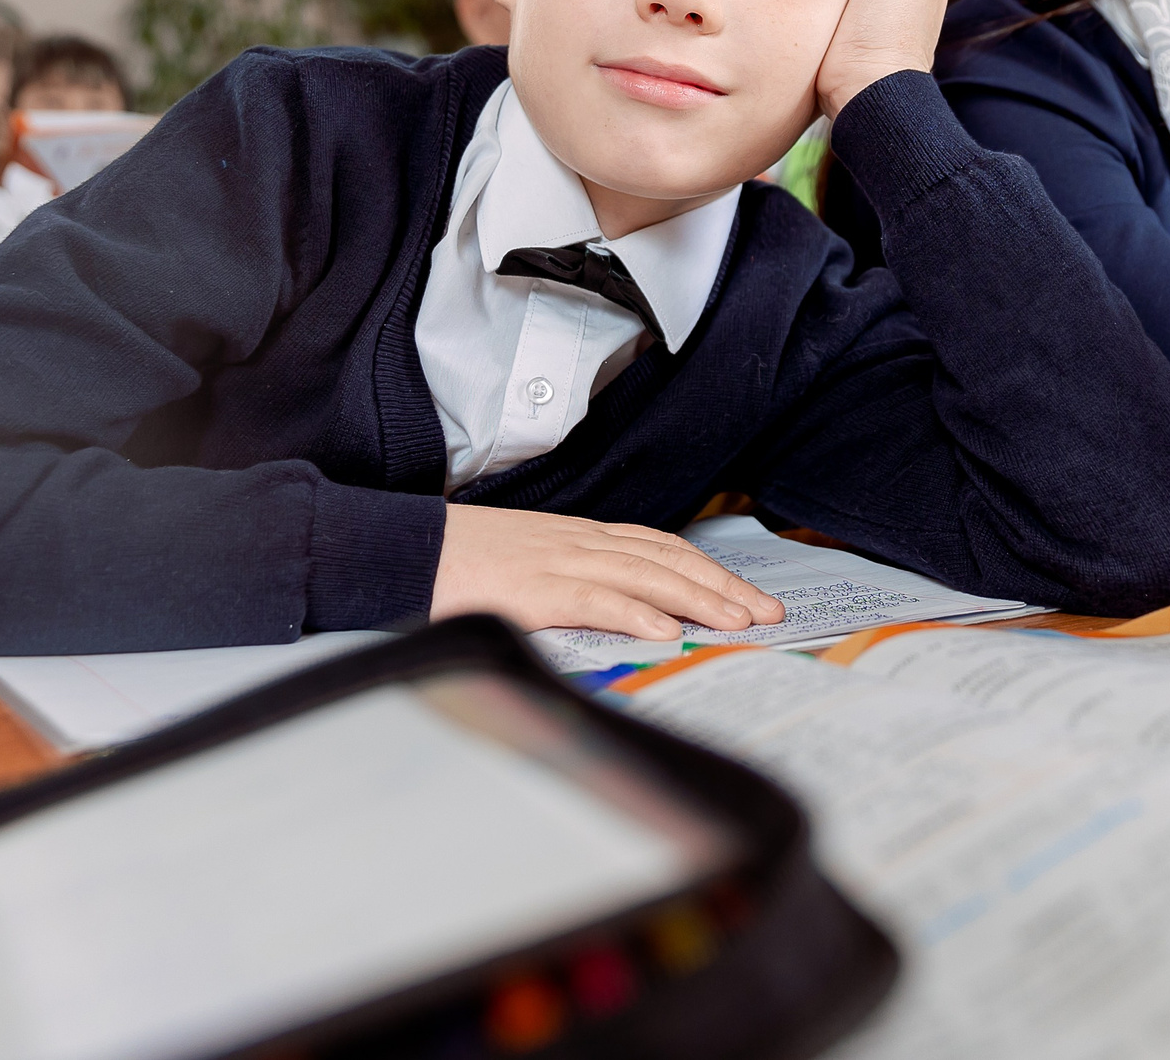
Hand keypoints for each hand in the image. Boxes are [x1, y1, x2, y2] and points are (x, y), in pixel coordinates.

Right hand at [431, 504, 785, 639]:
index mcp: (578, 537)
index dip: (708, 571)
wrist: (401, 549)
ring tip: (739, 623)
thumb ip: (569, 586)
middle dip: (723, 586)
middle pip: (668, 558)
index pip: (661, 547)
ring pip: (646, 575)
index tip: (747, 595)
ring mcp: (558, 562)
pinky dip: (637, 613)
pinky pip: (596, 599)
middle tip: (768, 614)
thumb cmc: (457, 564)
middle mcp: (578, 543)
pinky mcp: (534, 589)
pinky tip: (668, 632)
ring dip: (698, 599)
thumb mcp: (524, 567)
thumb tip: (616, 619)